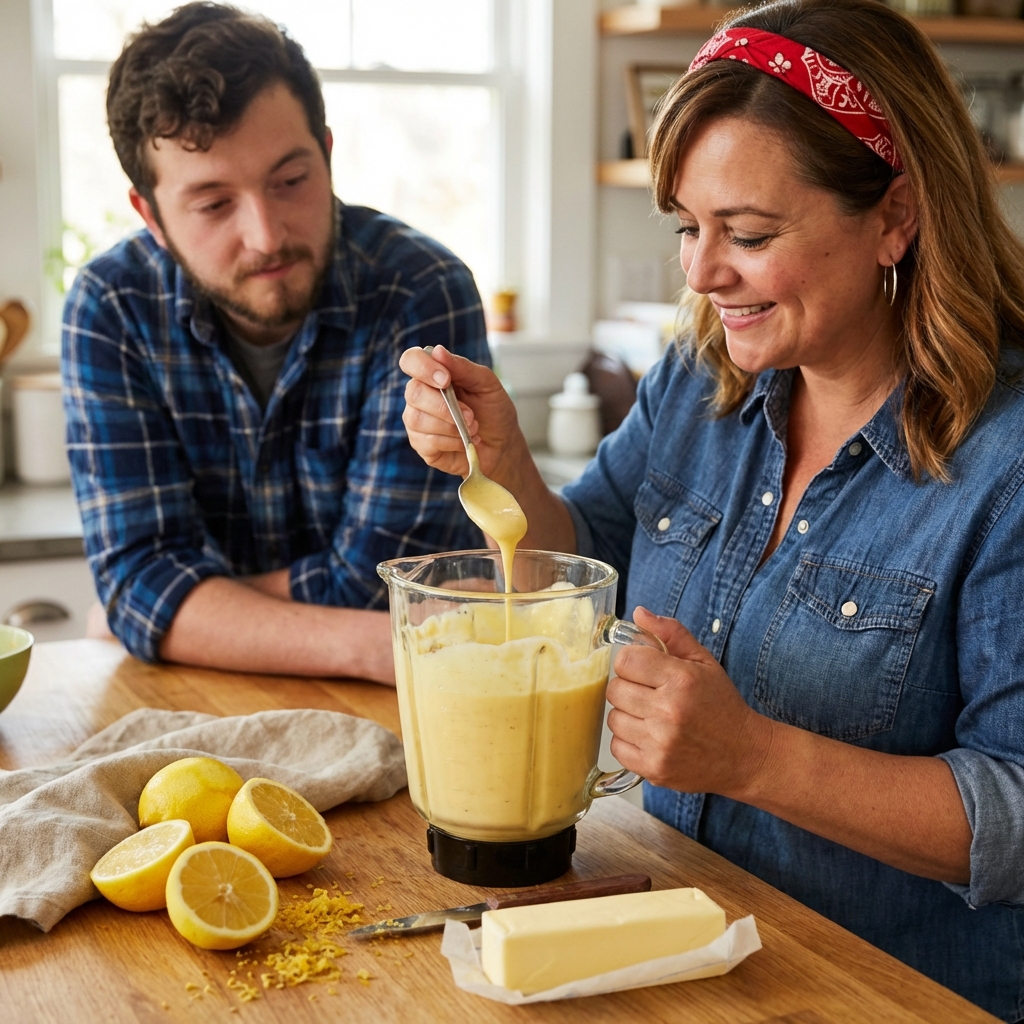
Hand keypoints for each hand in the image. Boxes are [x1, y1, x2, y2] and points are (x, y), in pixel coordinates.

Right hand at [399, 345, 524, 482]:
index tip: (446, 380)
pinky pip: (427, 441)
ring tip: (472, 428)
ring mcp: (417, 421)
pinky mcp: (421, 445)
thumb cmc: (493, 410)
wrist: (502, 444)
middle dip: (444, 406)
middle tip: (470, 414)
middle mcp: (419, 395)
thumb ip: (463, 367)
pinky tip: (463, 441)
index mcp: (432, 374)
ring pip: (418, 419)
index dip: (423, 368)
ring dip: (451, 426)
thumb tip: (437, 351)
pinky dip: (451, 442)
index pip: (411, 360)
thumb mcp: (486, 384)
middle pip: (413, 393)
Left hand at [606, 607, 772, 797]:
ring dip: (627, 715)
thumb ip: (671, 634)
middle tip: (649, 693)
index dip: (632, 662)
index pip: (625, 661)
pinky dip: (628, 741)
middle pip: (615, 690)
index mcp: (681, 680)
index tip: (644, 668)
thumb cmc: (722, 707)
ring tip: (651, 716)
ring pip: (613, 719)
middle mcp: (668, 711)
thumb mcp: (703, 662)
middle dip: (628, 687)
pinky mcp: (654, 768)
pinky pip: (617, 747)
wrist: (744, 756)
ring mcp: (660, 743)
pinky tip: (650, 737)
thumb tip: (639, 614)